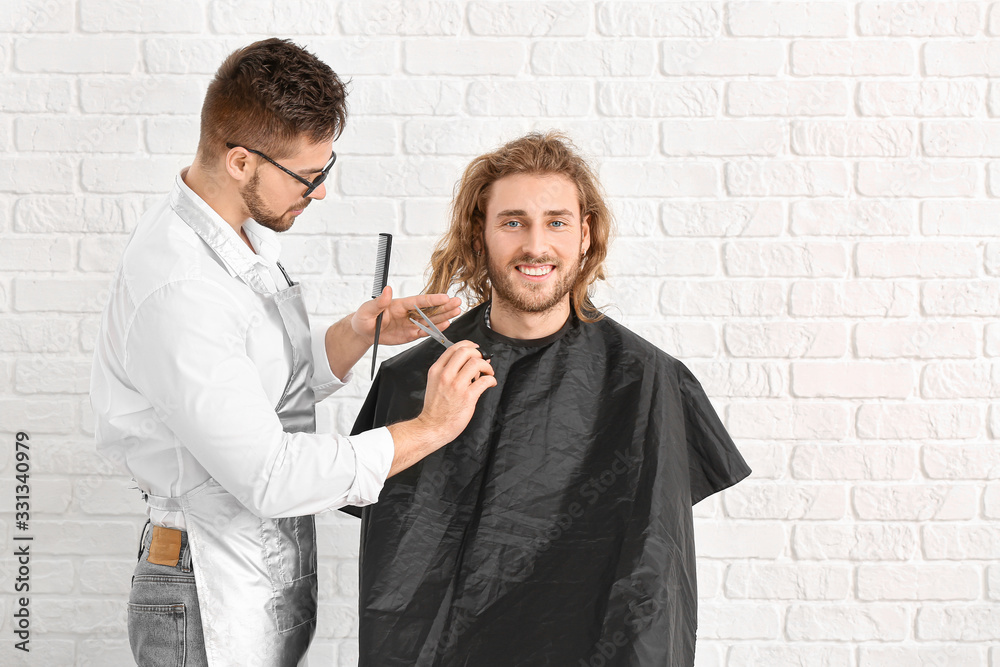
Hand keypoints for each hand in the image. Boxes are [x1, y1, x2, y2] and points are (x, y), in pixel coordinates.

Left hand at [352, 286, 462, 345]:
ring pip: (430, 320)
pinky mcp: (411, 334)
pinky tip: (446, 325)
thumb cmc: (364, 318)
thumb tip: (386, 290)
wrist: (363, 332)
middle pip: (429, 309)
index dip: (432, 299)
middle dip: (444, 306)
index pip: (418, 301)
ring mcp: (411, 323)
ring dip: (444, 316)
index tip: (445, 297)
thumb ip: (378, 302)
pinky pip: (425, 332)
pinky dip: (435, 330)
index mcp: (400, 304)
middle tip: (458, 302)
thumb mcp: (367, 310)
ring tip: (457, 311)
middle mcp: (408, 313)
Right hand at [385, 341, 495, 475]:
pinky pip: (485, 381)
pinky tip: (490, 383)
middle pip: (466, 352)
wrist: (432, 427)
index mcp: (436, 370)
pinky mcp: (467, 397)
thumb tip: (468, 362)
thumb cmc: (435, 408)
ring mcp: (456, 386)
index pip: (453, 348)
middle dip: (479, 353)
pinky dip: (491, 380)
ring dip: (487, 366)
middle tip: (483, 361)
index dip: (469, 345)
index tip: (476, 348)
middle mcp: (445, 375)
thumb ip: (447, 371)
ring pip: (476, 363)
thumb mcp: (434, 383)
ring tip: (488, 373)